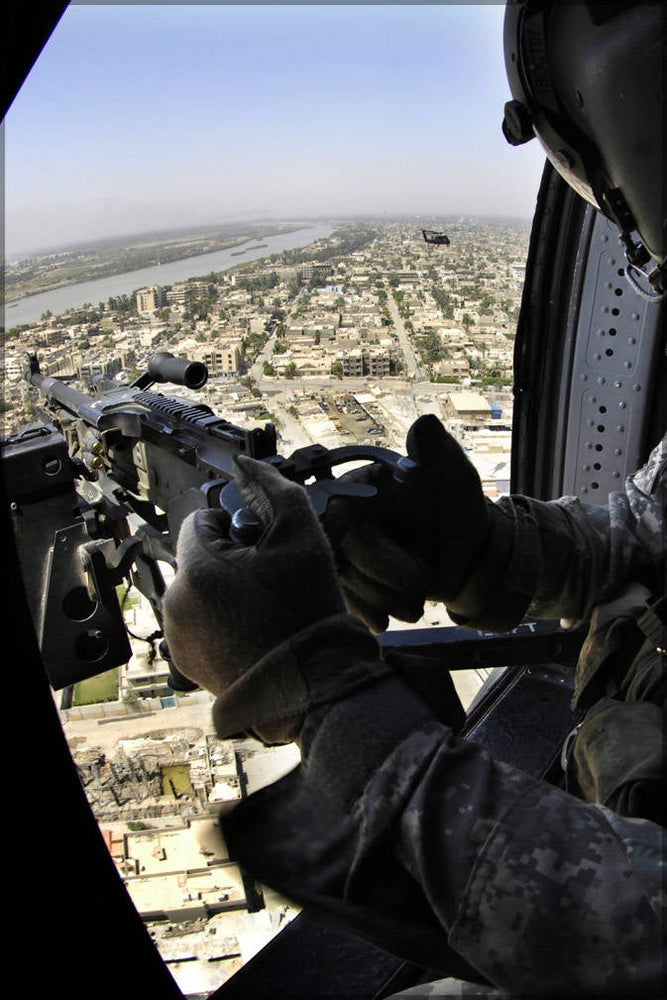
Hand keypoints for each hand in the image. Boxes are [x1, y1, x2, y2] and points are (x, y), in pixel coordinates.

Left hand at [163, 454, 345, 736]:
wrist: (308, 685)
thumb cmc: (306, 611)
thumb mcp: (302, 536)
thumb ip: (273, 489)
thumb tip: (244, 463)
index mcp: (197, 566)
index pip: (202, 521)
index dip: (237, 530)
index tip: (263, 552)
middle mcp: (175, 599)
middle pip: (199, 557)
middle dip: (230, 562)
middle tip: (269, 584)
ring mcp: (177, 634)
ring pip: (198, 590)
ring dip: (223, 592)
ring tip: (262, 612)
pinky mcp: (184, 661)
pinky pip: (197, 624)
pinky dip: (218, 624)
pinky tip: (251, 634)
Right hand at [324, 415, 490, 631]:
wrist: (470, 559)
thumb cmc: (460, 512)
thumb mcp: (456, 480)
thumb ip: (439, 455)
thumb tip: (424, 425)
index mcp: (365, 485)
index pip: (338, 504)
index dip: (335, 525)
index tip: (341, 544)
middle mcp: (348, 515)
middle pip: (343, 548)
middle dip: (378, 573)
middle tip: (420, 585)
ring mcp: (349, 550)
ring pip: (345, 578)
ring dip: (379, 597)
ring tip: (415, 606)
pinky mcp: (354, 580)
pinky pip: (348, 598)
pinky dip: (365, 612)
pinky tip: (384, 623)